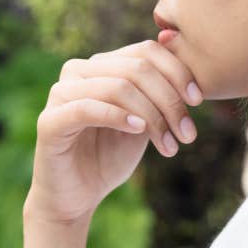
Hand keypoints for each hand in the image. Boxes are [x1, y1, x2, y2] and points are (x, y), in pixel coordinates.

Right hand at [25, 39, 203, 223]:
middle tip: (188, 133)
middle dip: (169, 100)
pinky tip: (138, 131)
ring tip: (170, 145)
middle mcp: (78, 71)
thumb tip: (185, 56)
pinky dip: (118, 117)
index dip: (177, 72)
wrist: (76, 197)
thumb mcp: (144, 120)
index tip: (198, 101)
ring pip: (118, 87)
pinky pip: (87, 108)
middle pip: (136, 68)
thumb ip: (158, 93)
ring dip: (152, 116)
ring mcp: (61, 93)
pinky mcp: (50, 120)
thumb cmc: (110, 155)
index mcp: (101, 65)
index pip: (145, 51)